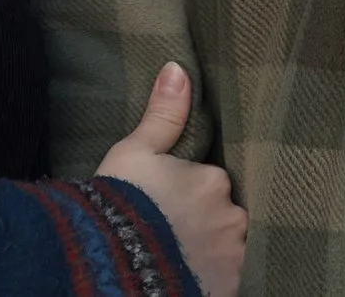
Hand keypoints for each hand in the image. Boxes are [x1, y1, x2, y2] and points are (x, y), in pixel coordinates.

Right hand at [96, 62, 244, 296]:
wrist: (112, 264)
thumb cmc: (121, 204)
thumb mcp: (134, 153)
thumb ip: (163, 114)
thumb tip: (178, 68)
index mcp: (214, 180)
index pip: (212, 182)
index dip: (190, 192)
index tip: (170, 202)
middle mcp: (232, 218)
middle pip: (225, 216)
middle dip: (206, 222)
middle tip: (174, 231)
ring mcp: (232, 257)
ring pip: (229, 248)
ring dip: (212, 250)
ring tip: (180, 255)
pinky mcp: (228, 288)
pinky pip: (228, 277)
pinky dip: (214, 274)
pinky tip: (190, 272)